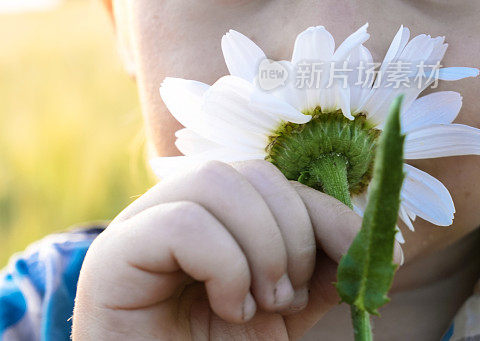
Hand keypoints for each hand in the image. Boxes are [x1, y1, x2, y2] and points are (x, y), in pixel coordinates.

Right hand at [72, 159, 402, 339]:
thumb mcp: (280, 315)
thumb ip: (314, 273)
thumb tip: (368, 241)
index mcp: (205, 219)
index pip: (270, 179)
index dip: (327, 211)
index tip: (372, 260)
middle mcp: (166, 211)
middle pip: (243, 171)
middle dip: (291, 232)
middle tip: (288, 297)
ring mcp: (136, 228)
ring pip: (212, 181)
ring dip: (261, 247)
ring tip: (260, 305)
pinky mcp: (112, 255)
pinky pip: (182, 223)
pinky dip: (224, 265)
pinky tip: (227, 308)